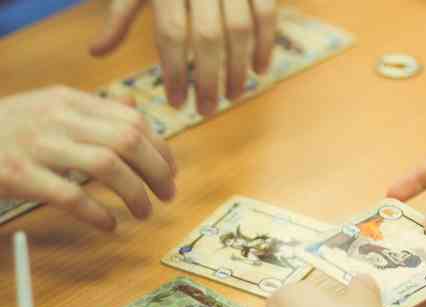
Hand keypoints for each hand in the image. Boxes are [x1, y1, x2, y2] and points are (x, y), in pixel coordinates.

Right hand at [0, 86, 176, 230]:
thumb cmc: (5, 130)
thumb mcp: (47, 109)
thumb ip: (91, 112)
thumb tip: (136, 110)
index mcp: (68, 99)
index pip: (133, 119)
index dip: (161, 148)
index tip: (172, 171)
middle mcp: (56, 117)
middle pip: (128, 139)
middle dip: (157, 171)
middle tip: (167, 195)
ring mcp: (36, 145)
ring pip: (107, 165)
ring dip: (135, 193)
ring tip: (144, 212)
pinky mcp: (18, 175)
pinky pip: (72, 195)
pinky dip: (99, 214)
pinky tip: (109, 225)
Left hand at [90, 0, 276, 115]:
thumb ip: (120, 18)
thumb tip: (95, 53)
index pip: (171, 34)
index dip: (174, 72)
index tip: (175, 103)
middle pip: (207, 38)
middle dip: (208, 80)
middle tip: (206, 110)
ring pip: (239, 30)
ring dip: (237, 69)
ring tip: (232, 95)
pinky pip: (266, 15)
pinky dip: (266, 44)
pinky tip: (259, 70)